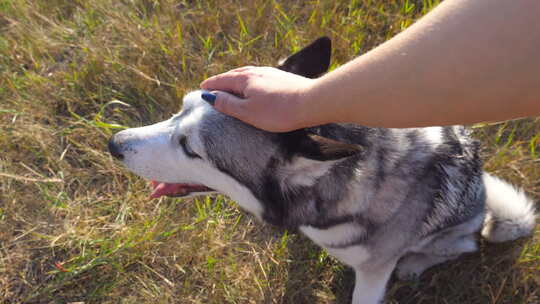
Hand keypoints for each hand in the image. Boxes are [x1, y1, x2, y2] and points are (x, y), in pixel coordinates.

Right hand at [200, 66, 314, 131]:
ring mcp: (271, 73)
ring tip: (231, 85)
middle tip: (212, 86)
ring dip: (236, 79)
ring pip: (247, 74)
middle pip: (234, 75)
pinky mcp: (282, 78)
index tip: (201, 89)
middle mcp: (257, 72)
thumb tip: (211, 96)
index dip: (211, 86)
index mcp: (245, 79)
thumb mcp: (248, 112)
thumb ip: (228, 104)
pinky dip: (249, 80)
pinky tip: (255, 86)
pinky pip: (259, 77)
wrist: (311, 102)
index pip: (222, 81)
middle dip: (222, 81)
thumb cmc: (278, 111)